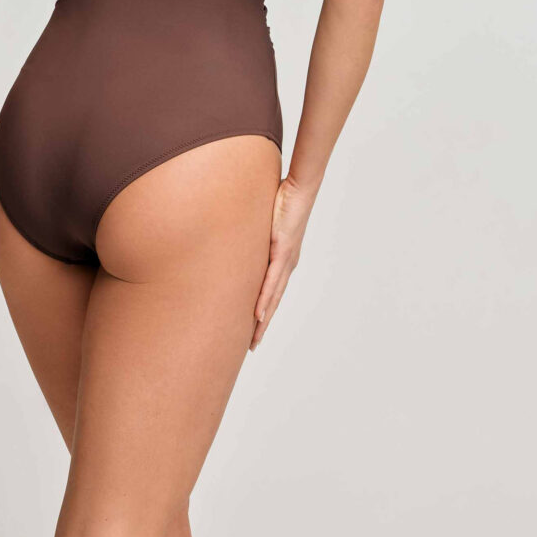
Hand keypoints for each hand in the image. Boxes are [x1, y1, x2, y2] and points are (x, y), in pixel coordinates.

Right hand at [250, 172, 314, 350]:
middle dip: (263, 326)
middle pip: (274, 302)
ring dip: (263, 321)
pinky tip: (259, 315)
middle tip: (252, 346)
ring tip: (254, 339)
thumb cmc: (283, 201)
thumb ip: (253, 233)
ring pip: (273, 298)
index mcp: (283, 260)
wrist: (299, 190)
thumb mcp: (263, 222)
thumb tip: (237, 233)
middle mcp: (287, 265)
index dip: (264, 312)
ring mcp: (286, 260)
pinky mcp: (282, 252)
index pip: (272, 292)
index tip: (254, 330)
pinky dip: (265, 300)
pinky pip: (271, 282)